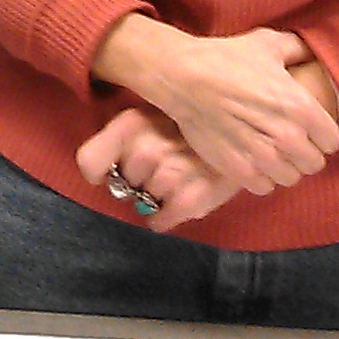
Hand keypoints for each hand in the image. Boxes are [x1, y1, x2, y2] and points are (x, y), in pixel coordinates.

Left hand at [74, 106, 242, 231]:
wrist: (248, 132)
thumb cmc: (190, 128)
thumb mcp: (149, 117)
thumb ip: (117, 139)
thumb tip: (96, 174)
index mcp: (133, 122)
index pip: (90, 161)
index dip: (98, 172)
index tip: (112, 171)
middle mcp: (148, 147)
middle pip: (123, 183)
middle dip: (139, 180)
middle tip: (163, 167)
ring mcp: (171, 174)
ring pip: (144, 201)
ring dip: (158, 197)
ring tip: (179, 178)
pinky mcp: (193, 198)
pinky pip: (160, 221)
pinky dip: (163, 219)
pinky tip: (177, 204)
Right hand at [93, 18, 338, 191]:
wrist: (184, 77)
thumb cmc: (226, 58)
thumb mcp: (268, 43)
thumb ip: (298, 49)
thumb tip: (312, 52)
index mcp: (301, 107)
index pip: (333, 142)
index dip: (322, 135)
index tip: (310, 130)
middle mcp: (287, 136)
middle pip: (314, 164)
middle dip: (305, 153)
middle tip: (289, 141)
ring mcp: (262, 156)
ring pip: (291, 178)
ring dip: (283, 167)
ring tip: (271, 152)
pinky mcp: (238, 169)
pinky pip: (264, 187)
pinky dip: (261, 177)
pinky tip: (253, 160)